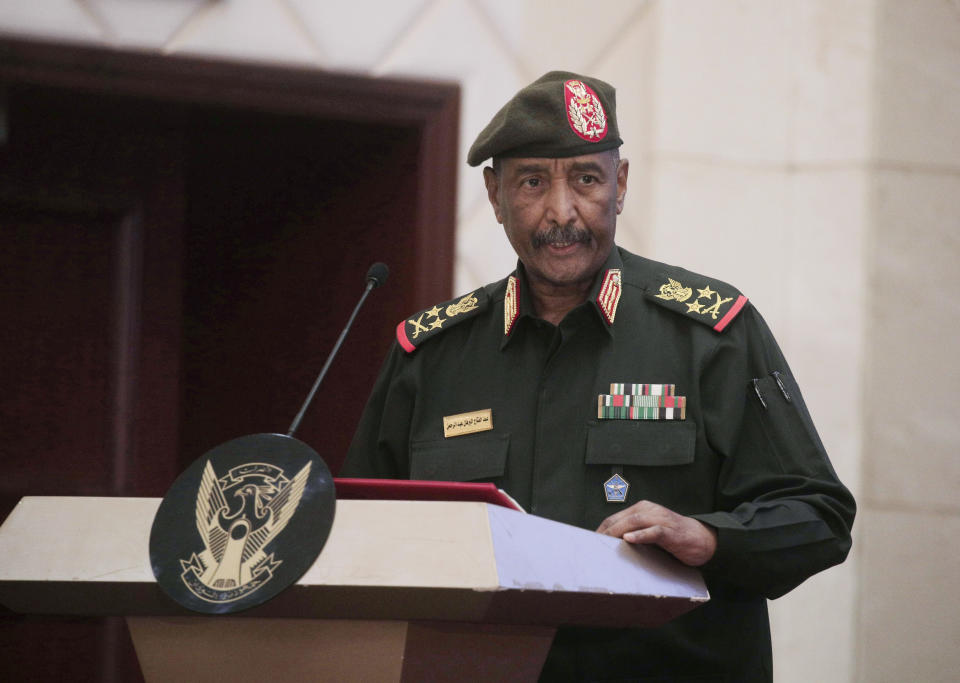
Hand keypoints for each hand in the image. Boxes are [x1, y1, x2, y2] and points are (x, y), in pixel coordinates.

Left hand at [596, 500, 717, 566]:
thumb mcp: (650, 531)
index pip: (615, 517)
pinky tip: (629, 539)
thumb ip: (634, 533)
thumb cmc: (674, 537)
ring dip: (618, 531)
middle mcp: (650, 510)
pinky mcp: (672, 532)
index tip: (590, 542)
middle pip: (621, 518)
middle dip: (606, 531)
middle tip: (593, 545)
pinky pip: (655, 531)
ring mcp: (661, 520)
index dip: (601, 529)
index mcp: (643, 509)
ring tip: (605, 542)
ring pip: (635, 521)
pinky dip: (641, 535)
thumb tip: (610, 544)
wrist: (703, 539)